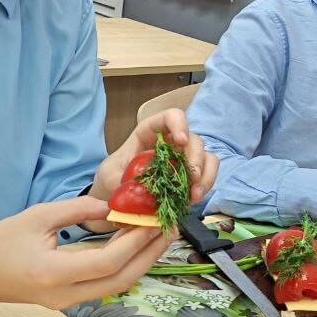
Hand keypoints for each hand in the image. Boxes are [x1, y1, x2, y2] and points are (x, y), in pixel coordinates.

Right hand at [0, 196, 173, 308]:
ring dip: (141, 261)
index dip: (137, 240)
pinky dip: (125, 266)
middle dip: (150, 254)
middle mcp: (65, 295)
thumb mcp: (37, 216)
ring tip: (159, 236)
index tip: (155, 219)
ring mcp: (68, 302)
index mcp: (54, 273)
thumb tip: (112, 207)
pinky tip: (134, 246)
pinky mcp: (69, 300)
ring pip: (117, 286)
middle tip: (170, 229)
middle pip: (122, 280)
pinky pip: (105, 285)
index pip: (109, 261)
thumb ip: (77, 209)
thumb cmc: (0, 242)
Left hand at [85, 108, 218, 231]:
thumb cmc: (113, 176)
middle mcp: (171, 142)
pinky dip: (205, 186)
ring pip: (206, 156)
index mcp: (150, 133)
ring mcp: (183, 158)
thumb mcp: (109, 175)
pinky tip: (193, 199)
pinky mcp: (189, 175)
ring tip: (195, 194)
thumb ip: (119, 179)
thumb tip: (138, 187)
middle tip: (192, 178)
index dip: (179, 124)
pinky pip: (207, 174)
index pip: (170, 117)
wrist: (115, 192)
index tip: (181, 141)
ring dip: (205, 174)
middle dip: (196, 157)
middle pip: (193, 139)